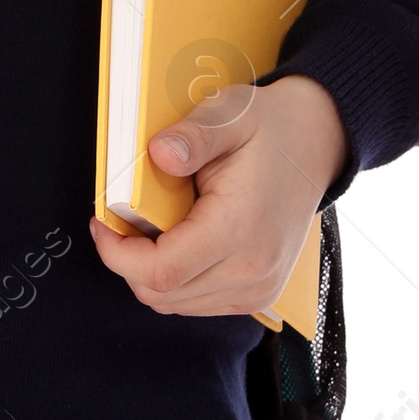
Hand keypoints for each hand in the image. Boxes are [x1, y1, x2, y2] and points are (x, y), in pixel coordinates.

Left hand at [89, 73, 348, 319]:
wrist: (318, 142)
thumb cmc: (269, 127)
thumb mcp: (229, 115)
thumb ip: (193, 136)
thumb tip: (159, 154)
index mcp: (240, 229)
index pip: (160, 271)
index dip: (116, 255)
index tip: (100, 224)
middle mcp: (252, 270)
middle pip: (162, 294)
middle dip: (128, 262)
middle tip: (121, 223)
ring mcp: (259, 289)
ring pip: (176, 304)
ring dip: (151, 273)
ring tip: (151, 230)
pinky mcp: (259, 295)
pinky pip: (198, 304)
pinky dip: (176, 282)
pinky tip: (177, 243)